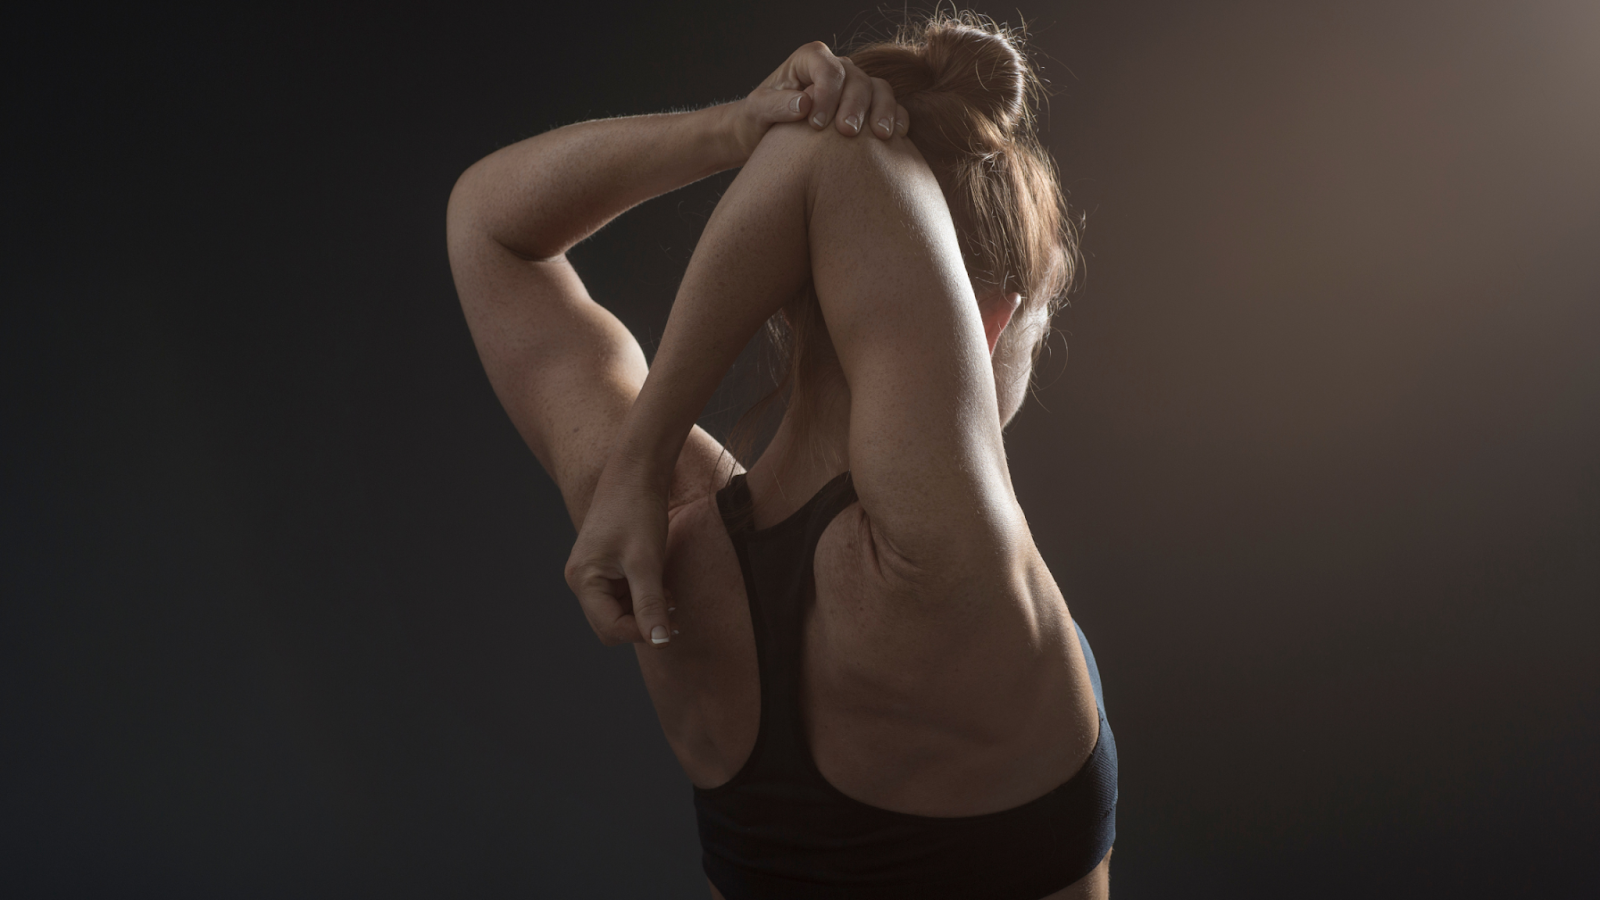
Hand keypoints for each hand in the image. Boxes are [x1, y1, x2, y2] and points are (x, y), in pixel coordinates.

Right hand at [564, 457, 673, 646]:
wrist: (637, 471)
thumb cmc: (638, 511)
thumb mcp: (647, 562)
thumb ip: (650, 604)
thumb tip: (659, 642)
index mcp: (583, 580)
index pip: (609, 629)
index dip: (641, 632)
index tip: (672, 625)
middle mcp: (582, 579)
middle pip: (612, 623)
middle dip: (642, 621)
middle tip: (672, 606)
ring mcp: (593, 572)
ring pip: (620, 610)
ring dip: (646, 608)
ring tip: (668, 591)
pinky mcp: (607, 565)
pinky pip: (624, 594)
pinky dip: (644, 594)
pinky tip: (661, 581)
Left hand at [725, 41, 909, 161]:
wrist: (768, 135)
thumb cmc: (760, 119)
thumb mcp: (758, 110)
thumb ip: (777, 105)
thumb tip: (805, 104)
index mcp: (811, 59)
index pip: (828, 69)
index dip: (827, 94)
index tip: (817, 124)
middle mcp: (837, 68)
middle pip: (857, 79)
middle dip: (855, 105)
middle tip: (847, 133)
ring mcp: (854, 86)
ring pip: (878, 89)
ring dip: (882, 110)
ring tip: (880, 136)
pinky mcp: (867, 107)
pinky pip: (889, 106)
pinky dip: (895, 118)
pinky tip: (894, 137)